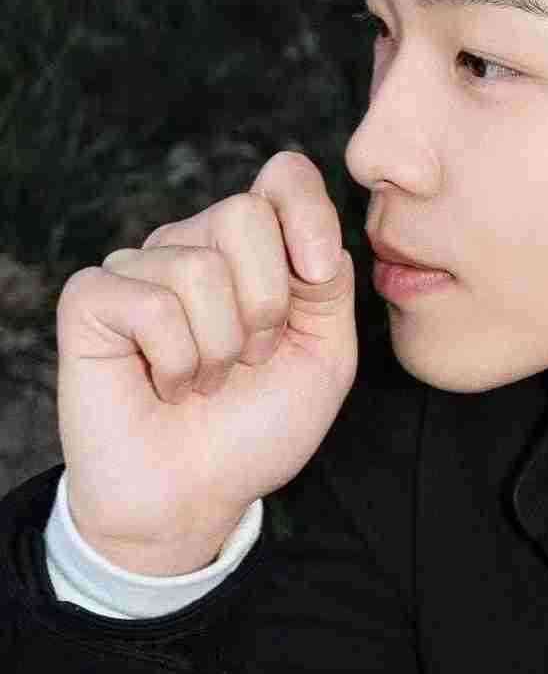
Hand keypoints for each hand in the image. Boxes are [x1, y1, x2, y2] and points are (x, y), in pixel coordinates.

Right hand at [55, 150, 357, 574]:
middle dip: (266, 303)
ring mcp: (139, 267)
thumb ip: (330, 284)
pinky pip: (152, 305)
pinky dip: (174, 362)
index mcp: (253, 248)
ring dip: (218, 348)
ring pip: (199, 268)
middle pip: (244, 213)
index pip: (283, 176)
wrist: (195, 497)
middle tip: (250, 356)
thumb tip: (315, 236)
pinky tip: (164, 386)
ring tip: (203, 380)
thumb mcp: (324, 355)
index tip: (318, 273)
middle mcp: (193, 243)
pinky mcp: (91, 300)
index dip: (308, 211)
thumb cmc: (256, 427)